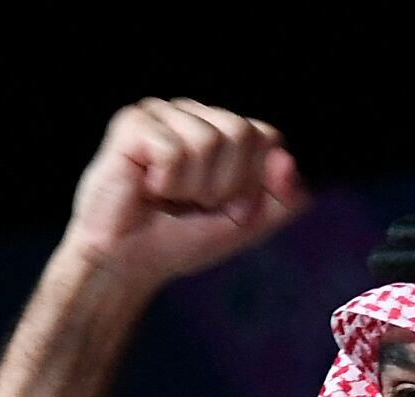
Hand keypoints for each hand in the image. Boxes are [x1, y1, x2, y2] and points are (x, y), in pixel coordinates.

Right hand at [0, 101, 307, 396]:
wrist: (126, 265)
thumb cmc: (180, 240)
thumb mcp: (246, 223)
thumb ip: (282, 198)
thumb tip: (287, 161)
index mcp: (223, 129)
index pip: (266, 137)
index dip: (252, 183)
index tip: (226, 209)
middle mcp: (194, 113)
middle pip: (241, 133)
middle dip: (224, 186)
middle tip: (192, 204)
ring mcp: (162, 113)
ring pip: (208, 141)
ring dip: (191, 188)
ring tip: (167, 198)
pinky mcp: (132, 123)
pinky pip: (174, 150)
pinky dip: (165, 183)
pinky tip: (146, 188)